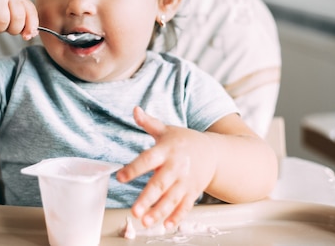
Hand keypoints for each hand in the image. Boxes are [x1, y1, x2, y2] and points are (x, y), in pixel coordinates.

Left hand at [116, 106, 216, 228]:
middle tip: (135, 212)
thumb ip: (149, 122)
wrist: (213, 152)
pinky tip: (166, 225)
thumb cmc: (184, 141)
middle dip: (148, 199)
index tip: (121, 177)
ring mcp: (186, 181)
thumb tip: (134, 109)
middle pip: (160, 184)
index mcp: (166, 150)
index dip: (134, 168)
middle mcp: (176, 167)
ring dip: (159, 212)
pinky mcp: (192, 192)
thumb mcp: (166, 129)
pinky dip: (177, 217)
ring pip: (172, 199)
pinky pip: (185, 206)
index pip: (148, 159)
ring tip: (146, 222)